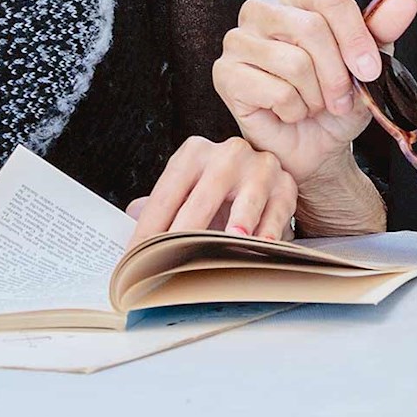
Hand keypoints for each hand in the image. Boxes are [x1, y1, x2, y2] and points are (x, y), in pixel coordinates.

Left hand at [126, 137, 297, 245]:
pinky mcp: (285, 185)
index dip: (149, 228)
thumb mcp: (190, 188)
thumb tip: (131, 216)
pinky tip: (259, 248)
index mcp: (194, 153)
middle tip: (168, 264)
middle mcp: (227, 154)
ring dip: (236, 225)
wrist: (265, 171)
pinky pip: (275, 214)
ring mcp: (259, 167)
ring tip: (224, 245)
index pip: (166, 193)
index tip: (136, 259)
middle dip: (182, 235)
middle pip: (201, 199)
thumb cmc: (220, 189)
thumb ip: (161, 204)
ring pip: (245, 200)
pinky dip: (267, 234)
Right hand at [214, 0, 416, 185]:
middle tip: (340, 99)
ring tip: (312, 104)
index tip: (370, 69)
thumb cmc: (335, 102)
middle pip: (311, 27)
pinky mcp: (225, 74)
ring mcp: (238, 41)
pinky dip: (293, 110)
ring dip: (315, 96)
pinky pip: (274, 90)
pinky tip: (288, 112)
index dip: (355, 36)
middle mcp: (262, 11)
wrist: (316, 148)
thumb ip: (382, 30)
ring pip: (294, 62)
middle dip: (336, 74)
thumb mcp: (368, 66)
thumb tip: (405, 0)